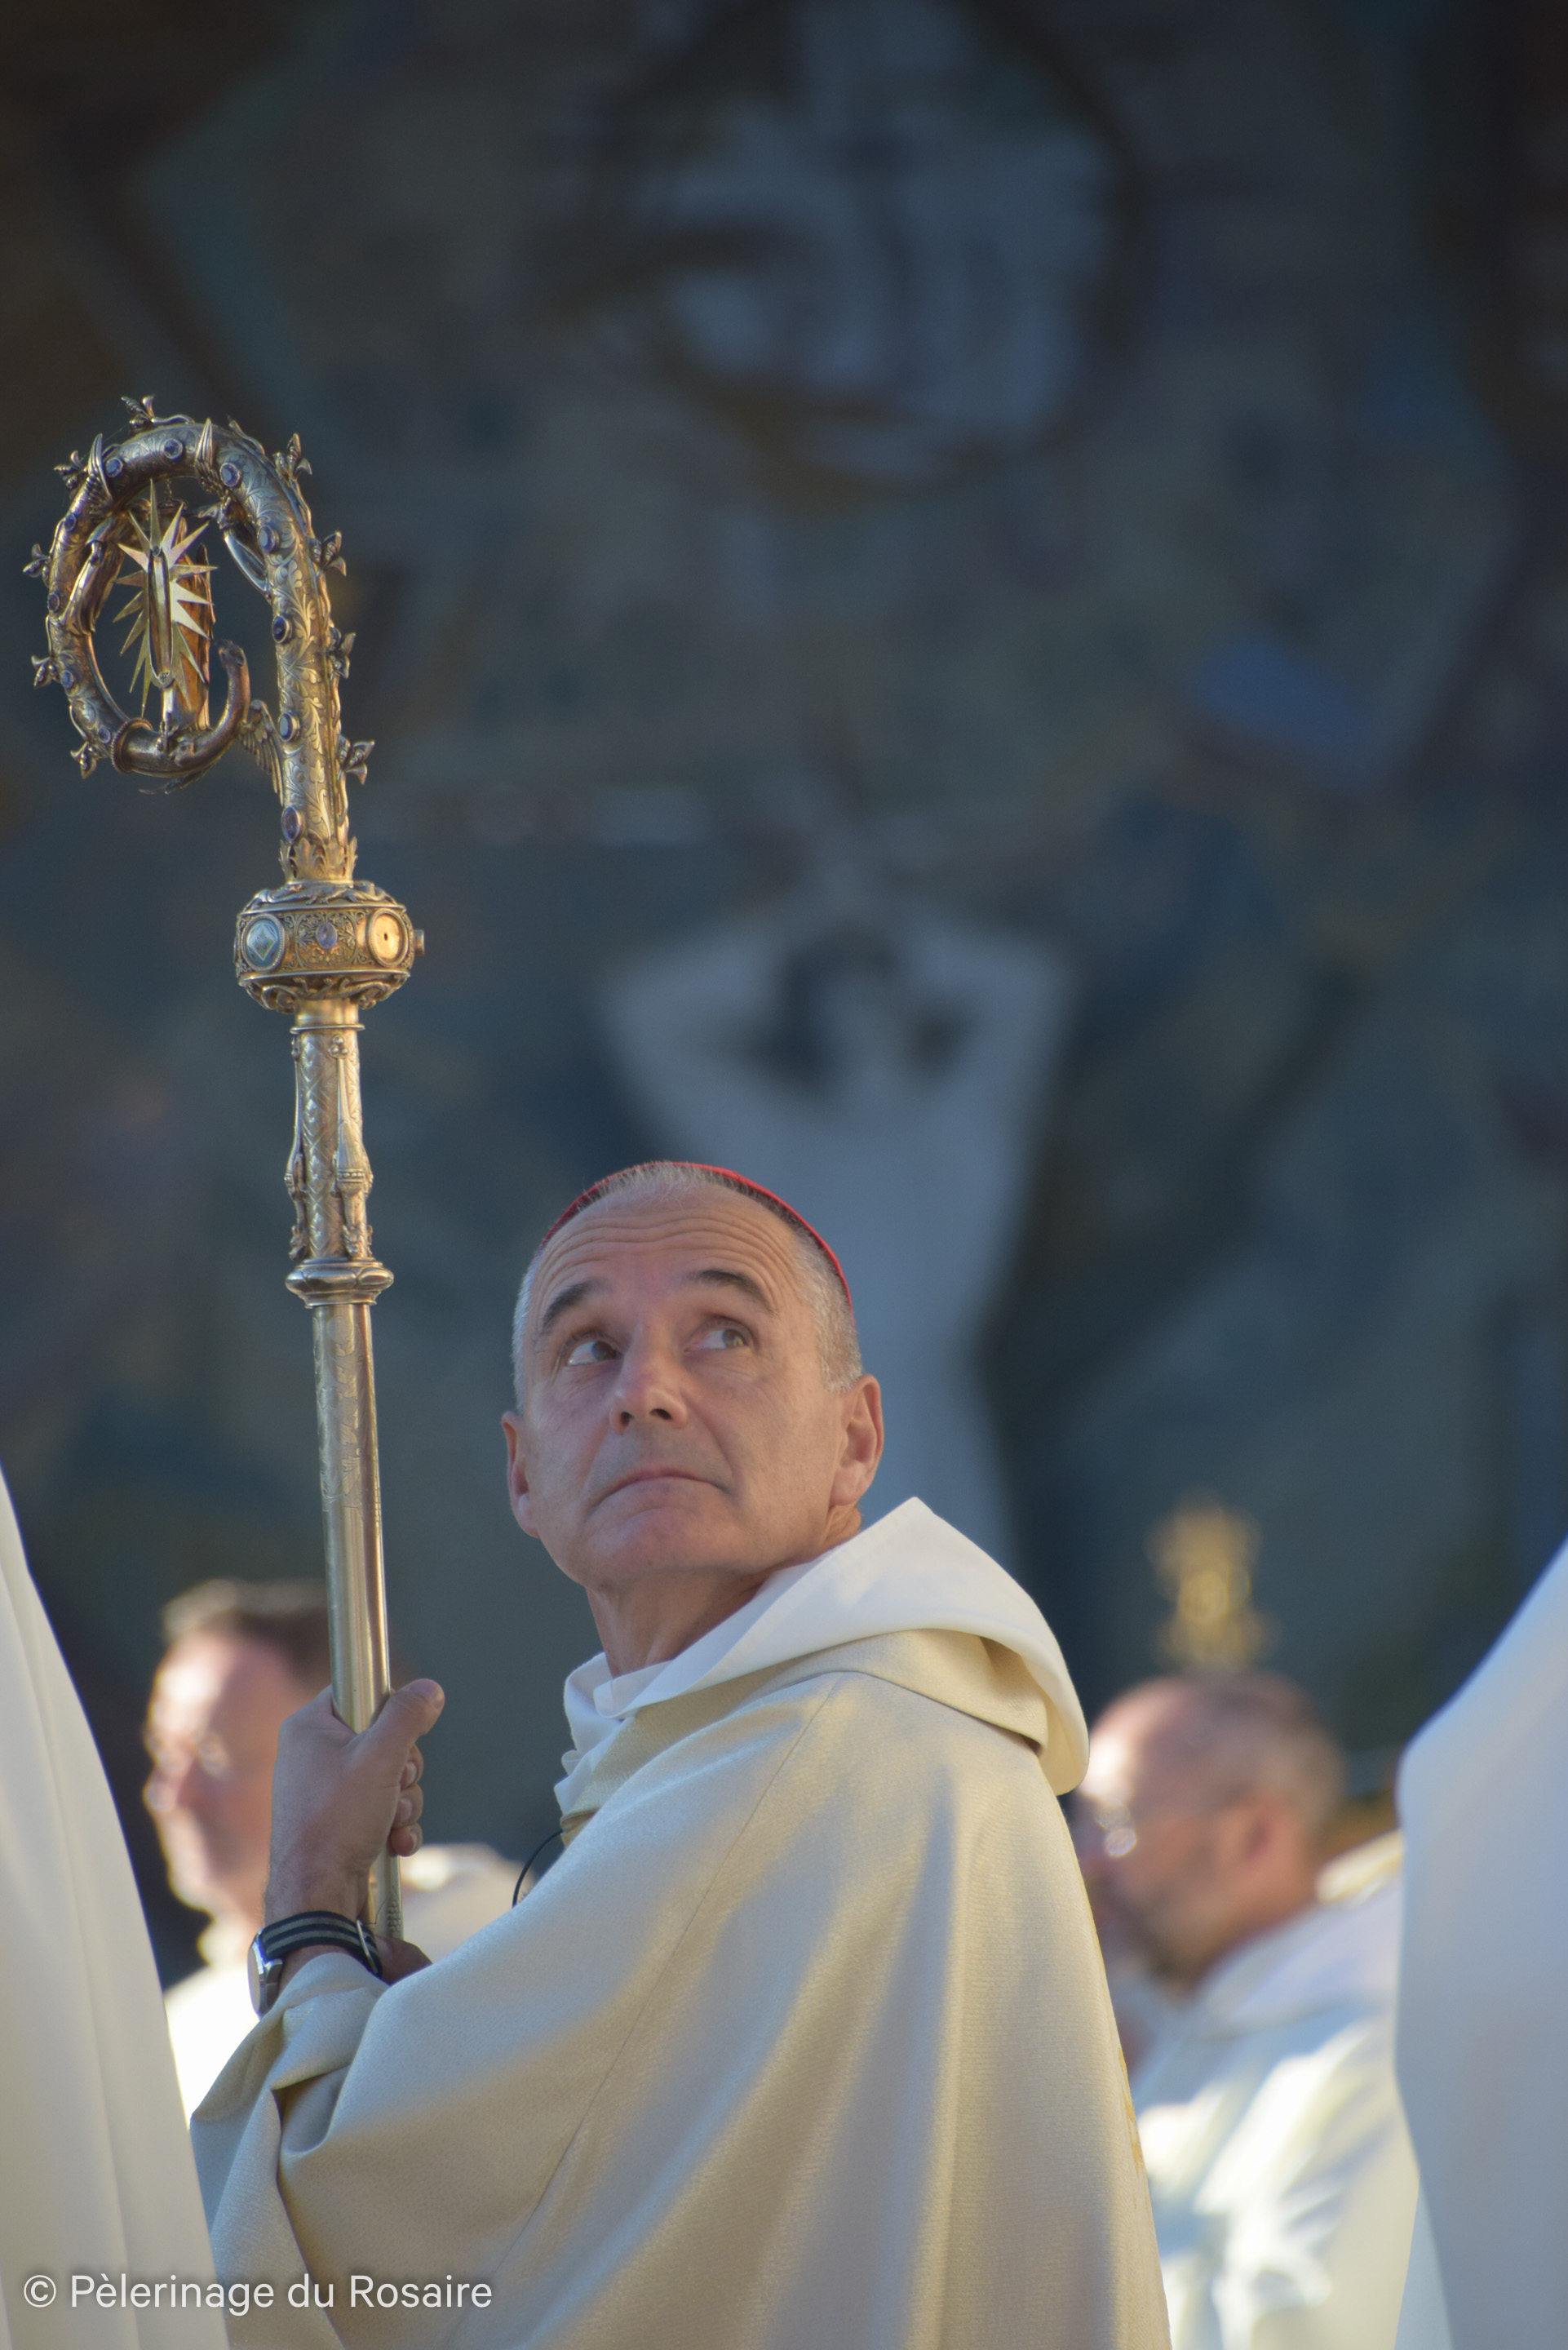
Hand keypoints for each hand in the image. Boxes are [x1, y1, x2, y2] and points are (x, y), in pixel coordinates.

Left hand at [264, 1679, 443, 1925]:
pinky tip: (394, 1842)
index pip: (358, 1690)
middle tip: (398, 1783)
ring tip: (393, 1821)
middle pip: (382, 1738)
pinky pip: (380, 1809)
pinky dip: (394, 1824)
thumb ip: (407, 1716)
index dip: (387, 1709)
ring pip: (388, 1777)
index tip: (400, 1732)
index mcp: (309, 1727)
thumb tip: (428, 1689)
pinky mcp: (337, 1822)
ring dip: (404, 1801)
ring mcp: (324, 1791)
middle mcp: (312, 1755)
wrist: (317, 1895)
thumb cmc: (337, 1822)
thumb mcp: (380, 1757)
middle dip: (404, 1768)